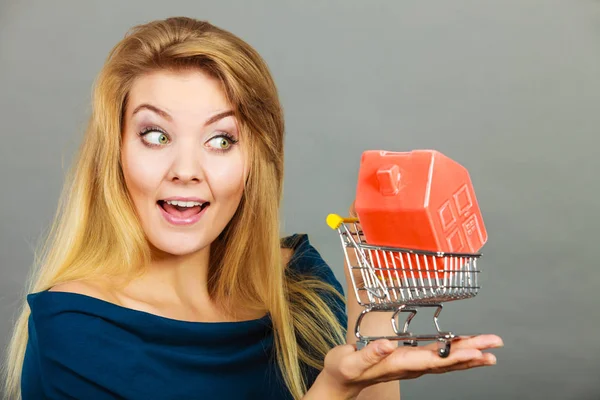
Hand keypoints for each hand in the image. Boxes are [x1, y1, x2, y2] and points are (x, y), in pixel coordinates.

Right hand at [314, 334, 502, 398]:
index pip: (433, 361)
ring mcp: (412, 365)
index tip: (476, 351)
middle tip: (495, 344)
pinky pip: (438, 357)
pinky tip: (466, 347)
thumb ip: (369, 354)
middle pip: (446, 361)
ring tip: (491, 350)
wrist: (342, 379)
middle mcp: (410, 366)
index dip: (455, 356)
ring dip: (469, 355)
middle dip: (472, 352)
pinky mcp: (410, 360)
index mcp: (398, 364)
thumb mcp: (350, 361)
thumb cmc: (344, 369)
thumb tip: (386, 344)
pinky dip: (455, 352)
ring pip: (446, 361)